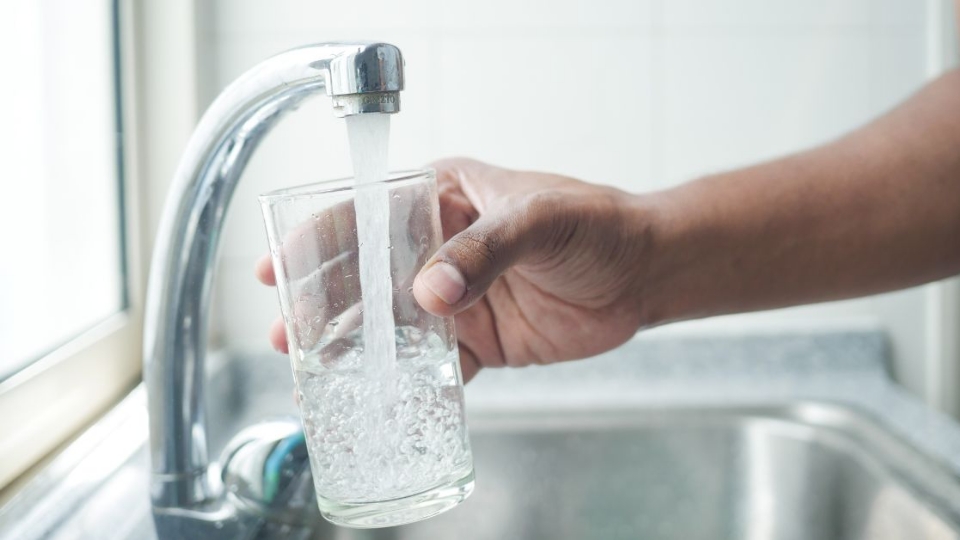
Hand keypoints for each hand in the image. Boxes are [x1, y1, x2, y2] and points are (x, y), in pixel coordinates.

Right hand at [256, 158, 651, 380]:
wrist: (644, 272)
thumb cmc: (596, 224)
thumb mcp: (539, 220)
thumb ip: (485, 250)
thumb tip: (430, 293)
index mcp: (443, 198)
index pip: (368, 214)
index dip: (317, 240)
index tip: (278, 268)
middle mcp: (439, 246)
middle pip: (366, 275)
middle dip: (322, 303)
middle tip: (287, 335)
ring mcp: (455, 295)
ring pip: (390, 323)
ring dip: (352, 345)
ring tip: (312, 371)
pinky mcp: (478, 339)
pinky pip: (432, 364)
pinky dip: (405, 382)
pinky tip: (376, 398)